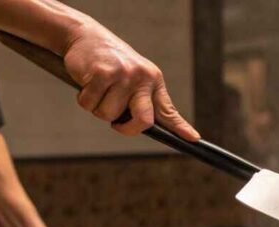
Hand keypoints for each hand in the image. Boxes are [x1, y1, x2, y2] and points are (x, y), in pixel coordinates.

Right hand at [63, 19, 198, 139]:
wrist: (86, 36)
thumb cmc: (110, 62)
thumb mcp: (133, 78)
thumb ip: (141, 100)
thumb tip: (145, 126)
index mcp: (153, 81)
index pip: (168, 110)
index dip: (181, 127)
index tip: (194, 138)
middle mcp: (142, 77)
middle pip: (143, 120)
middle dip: (127, 129)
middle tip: (116, 123)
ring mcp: (123, 75)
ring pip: (109, 115)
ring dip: (98, 108)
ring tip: (98, 88)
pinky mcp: (101, 74)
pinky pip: (90, 105)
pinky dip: (84, 100)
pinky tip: (87, 83)